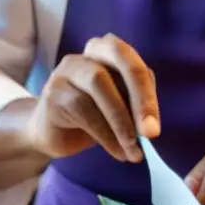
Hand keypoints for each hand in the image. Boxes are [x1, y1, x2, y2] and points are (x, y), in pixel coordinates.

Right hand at [24, 34, 159, 162]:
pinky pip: (83, 109)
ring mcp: (66, 71)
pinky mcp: (53, 92)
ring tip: (132, 151)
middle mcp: (87, 55)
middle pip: (119, 58)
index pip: (133, 62)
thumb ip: (135, 105)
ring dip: (121, 123)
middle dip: (139, 96)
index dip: (148, 93)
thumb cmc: (91, 119)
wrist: (50, 134)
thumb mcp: (120, 109)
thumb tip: (151, 124)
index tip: (154, 129)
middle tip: (150, 133)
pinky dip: (105, 135)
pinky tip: (116, 152)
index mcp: (108, 53)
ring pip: (99, 85)